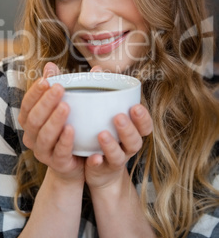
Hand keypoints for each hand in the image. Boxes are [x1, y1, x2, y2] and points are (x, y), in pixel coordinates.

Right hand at [18, 62, 84, 182]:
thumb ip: (58, 86)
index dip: (35, 92)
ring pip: (44, 136)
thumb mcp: (62, 105)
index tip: (46, 79)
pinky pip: (60, 152)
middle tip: (59, 88)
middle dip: (45, 102)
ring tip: (66, 106)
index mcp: (30, 120)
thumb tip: (51, 64)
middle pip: (34, 119)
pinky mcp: (58, 163)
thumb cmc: (66, 127)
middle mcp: (32, 136)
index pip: (27, 104)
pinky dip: (65, 141)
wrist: (75, 161)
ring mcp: (43, 151)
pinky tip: (72, 129)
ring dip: (54, 120)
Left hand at [85, 66, 152, 189]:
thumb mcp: (106, 114)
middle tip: (118, 116)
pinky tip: (93, 158)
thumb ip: (102, 92)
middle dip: (129, 128)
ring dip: (112, 145)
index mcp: (131, 130)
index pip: (145, 125)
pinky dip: (98, 162)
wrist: (97, 167)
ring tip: (102, 134)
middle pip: (135, 140)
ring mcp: (116, 159)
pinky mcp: (102, 169)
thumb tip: (97, 68)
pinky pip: (101, 167)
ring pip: (120, 154)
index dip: (143, 117)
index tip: (135, 106)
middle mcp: (127, 145)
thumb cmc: (104, 132)